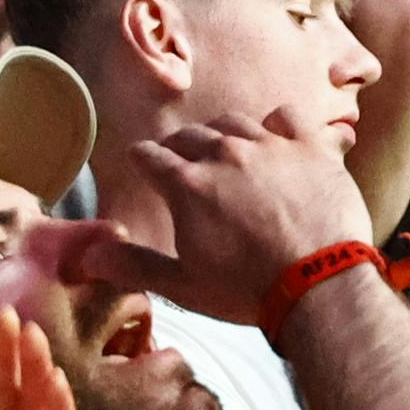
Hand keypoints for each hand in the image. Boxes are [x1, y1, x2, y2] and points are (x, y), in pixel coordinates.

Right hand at [70, 113, 378, 321]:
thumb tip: (89, 256)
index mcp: (187, 184)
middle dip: (179, 147)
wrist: (320, 285)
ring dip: (223, 133)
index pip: (150, 157)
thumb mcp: (184, 286)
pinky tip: (278, 137)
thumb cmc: (250, 291)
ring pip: (235, 122)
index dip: (143, 161)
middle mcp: (225, 154)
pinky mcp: (312, 148)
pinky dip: (278, 125)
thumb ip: (135, 266)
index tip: (143, 164)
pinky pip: (288, 118)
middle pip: (190, 136)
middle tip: (181, 160)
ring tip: (224, 147)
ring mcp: (270, 147)